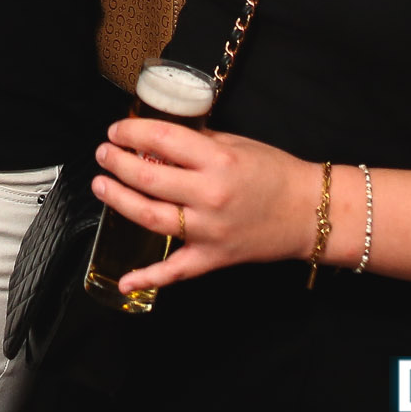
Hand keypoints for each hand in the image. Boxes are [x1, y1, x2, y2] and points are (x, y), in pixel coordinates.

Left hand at [91, 116, 322, 293]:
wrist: (309, 212)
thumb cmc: (275, 172)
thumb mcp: (235, 143)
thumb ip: (197, 142)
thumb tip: (157, 137)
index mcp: (217, 160)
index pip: (161, 140)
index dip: (131, 133)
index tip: (117, 131)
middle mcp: (210, 195)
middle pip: (149, 178)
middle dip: (118, 163)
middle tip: (102, 154)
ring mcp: (210, 230)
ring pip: (152, 217)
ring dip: (119, 201)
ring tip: (101, 186)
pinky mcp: (213, 257)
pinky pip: (176, 271)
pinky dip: (148, 277)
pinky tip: (124, 280)